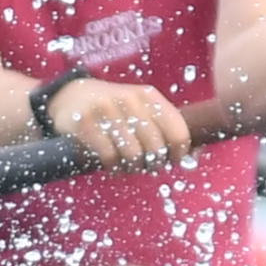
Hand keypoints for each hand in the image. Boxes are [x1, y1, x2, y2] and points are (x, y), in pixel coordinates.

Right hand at [50, 79, 194, 168]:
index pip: (178, 132)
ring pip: (133, 155)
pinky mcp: (85, 123)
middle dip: (153, 164)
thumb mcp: (141, 110)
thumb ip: (165, 128)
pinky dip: (113, 168)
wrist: (69, 96)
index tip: (170, 161)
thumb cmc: (114, 111)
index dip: (178, 154)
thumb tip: (195, 155)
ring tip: (127, 165)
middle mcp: (130, 100)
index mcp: (149, 97)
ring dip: (132, 168)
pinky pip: (109, 158)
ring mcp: (106, 110)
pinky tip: (112, 165)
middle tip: (144, 165)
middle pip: (156, 149)